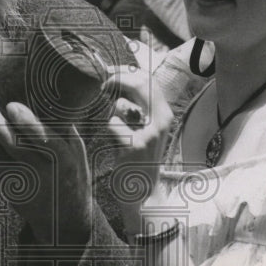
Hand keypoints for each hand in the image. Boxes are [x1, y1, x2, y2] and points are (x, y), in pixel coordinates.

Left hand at [0, 102, 90, 244]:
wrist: (65, 218)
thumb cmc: (72, 175)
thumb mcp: (78, 153)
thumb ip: (64, 129)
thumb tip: (46, 100)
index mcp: (63, 161)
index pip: (44, 140)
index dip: (26, 122)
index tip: (12, 105)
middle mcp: (41, 173)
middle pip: (13, 146)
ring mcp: (21, 183)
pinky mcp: (7, 189)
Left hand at [101, 65, 174, 235]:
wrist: (143, 193)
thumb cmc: (138, 159)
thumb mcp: (144, 130)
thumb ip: (136, 107)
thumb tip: (115, 82)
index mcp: (165, 114)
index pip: (148, 80)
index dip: (126, 72)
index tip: (108, 72)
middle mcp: (161, 120)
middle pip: (138, 83)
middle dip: (115, 80)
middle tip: (101, 86)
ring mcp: (150, 133)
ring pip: (120, 105)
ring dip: (108, 113)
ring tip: (112, 129)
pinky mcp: (135, 145)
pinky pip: (111, 124)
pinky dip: (106, 131)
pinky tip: (113, 145)